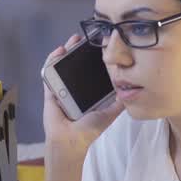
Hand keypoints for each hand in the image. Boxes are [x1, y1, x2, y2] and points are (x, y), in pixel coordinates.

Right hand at [42, 34, 124, 155]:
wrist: (71, 141)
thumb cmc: (89, 130)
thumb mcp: (109, 113)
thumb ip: (119, 102)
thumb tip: (131, 90)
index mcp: (87, 92)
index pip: (89, 71)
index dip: (92, 58)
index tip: (98, 46)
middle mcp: (74, 88)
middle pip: (75, 64)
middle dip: (78, 50)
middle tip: (84, 39)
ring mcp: (61, 88)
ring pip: (62, 65)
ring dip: (66, 51)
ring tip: (72, 41)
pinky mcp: (51, 90)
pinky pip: (49, 73)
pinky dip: (52, 61)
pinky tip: (59, 52)